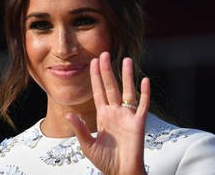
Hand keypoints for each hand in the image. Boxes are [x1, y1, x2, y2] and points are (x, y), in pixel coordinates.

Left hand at [66, 52, 149, 174]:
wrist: (121, 173)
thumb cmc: (106, 161)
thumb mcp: (88, 145)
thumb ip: (80, 129)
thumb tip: (70, 114)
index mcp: (103, 115)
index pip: (99, 91)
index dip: (96, 77)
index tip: (93, 62)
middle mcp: (115, 112)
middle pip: (111, 87)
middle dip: (107, 71)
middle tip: (104, 53)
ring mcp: (127, 116)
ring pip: (127, 91)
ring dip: (127, 76)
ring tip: (126, 60)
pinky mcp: (138, 123)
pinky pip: (143, 105)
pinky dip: (144, 93)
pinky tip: (144, 80)